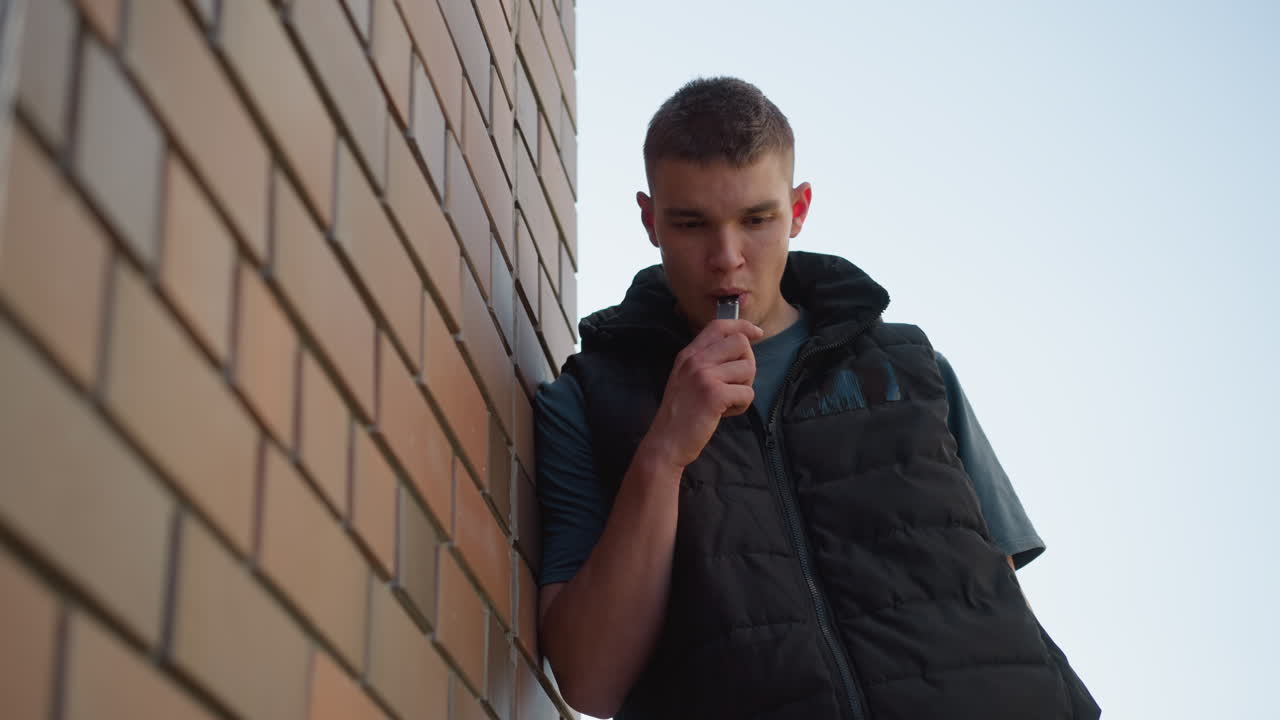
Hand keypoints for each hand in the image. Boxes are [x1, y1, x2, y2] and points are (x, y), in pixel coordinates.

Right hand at [642, 319, 763, 470]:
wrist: (666, 441)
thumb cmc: (680, 414)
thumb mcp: (684, 378)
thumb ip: (705, 361)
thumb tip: (739, 348)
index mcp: (688, 354)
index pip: (719, 326)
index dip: (742, 326)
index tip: (757, 333)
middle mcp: (695, 360)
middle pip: (740, 343)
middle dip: (747, 363)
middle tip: (736, 383)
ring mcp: (704, 376)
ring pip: (748, 368)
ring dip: (745, 387)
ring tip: (727, 401)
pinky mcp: (714, 394)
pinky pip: (747, 392)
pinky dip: (742, 405)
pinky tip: (725, 412)